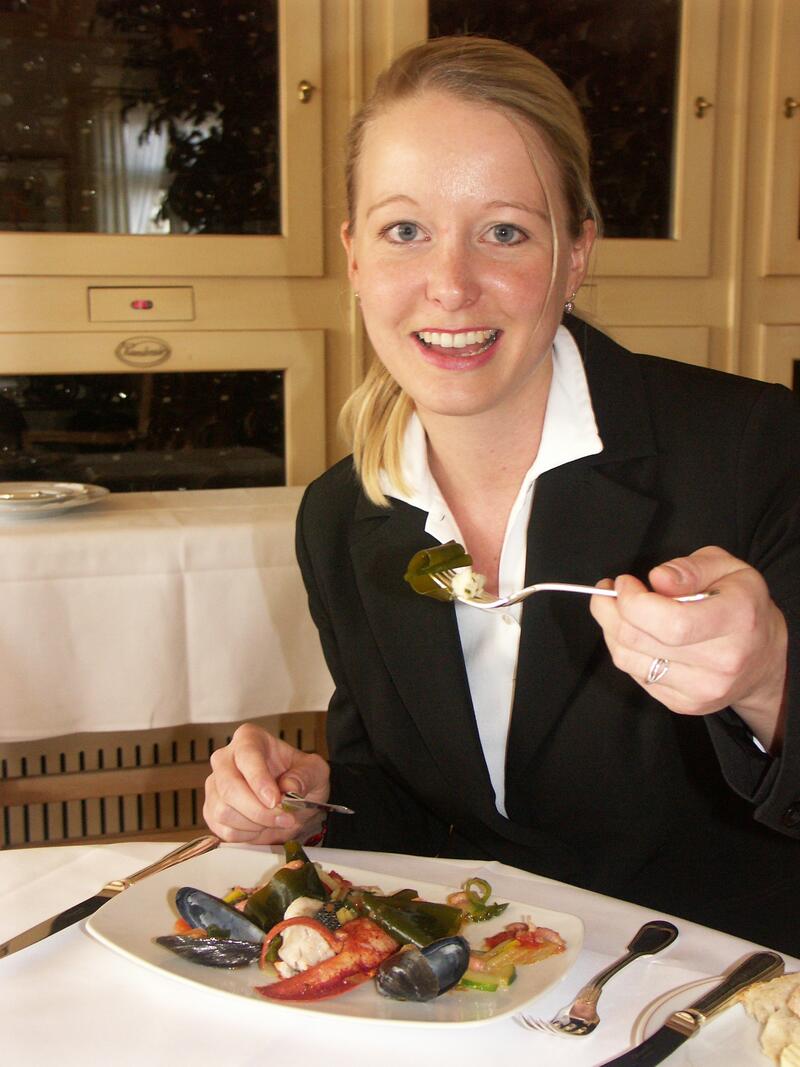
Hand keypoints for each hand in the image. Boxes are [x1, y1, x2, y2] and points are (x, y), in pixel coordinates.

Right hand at [203, 723, 330, 843]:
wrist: (294, 800)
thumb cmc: (301, 777)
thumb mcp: (316, 771)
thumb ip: (306, 775)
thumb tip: (289, 786)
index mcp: (249, 739)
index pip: (247, 756)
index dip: (259, 781)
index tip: (275, 800)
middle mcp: (226, 758)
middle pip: (229, 787)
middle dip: (258, 810)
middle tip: (284, 818)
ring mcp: (215, 785)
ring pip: (223, 811)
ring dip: (254, 824)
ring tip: (275, 820)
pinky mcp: (211, 810)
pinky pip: (223, 829)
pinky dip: (246, 835)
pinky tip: (261, 827)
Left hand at [590, 546, 787, 751]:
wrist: (763, 656)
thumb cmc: (740, 603)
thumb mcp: (726, 567)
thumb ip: (691, 568)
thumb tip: (657, 579)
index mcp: (737, 619)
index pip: (670, 622)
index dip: (633, 601)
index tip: (624, 582)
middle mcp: (724, 661)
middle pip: (640, 640)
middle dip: (610, 610)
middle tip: (608, 593)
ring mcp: (704, 689)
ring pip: (628, 659)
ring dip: (611, 630)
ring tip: (616, 610)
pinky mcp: (687, 704)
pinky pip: (635, 675)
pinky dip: (625, 650)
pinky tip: (636, 634)